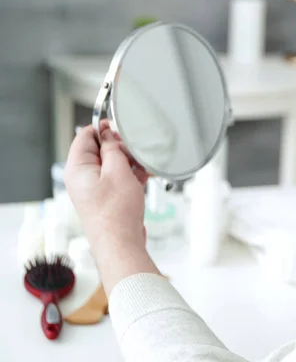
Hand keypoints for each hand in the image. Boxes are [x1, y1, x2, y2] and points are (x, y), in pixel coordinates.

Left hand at [65, 122, 147, 248]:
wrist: (121, 243)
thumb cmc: (116, 214)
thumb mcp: (118, 171)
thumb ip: (112, 149)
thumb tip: (108, 135)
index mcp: (77, 168)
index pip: (85, 136)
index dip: (103, 128)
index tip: (119, 127)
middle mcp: (82, 178)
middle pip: (100, 150)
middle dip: (120, 148)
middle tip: (135, 151)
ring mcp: (94, 188)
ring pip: (111, 164)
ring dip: (128, 163)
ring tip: (142, 168)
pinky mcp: (106, 198)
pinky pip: (117, 178)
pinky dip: (130, 176)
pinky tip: (143, 178)